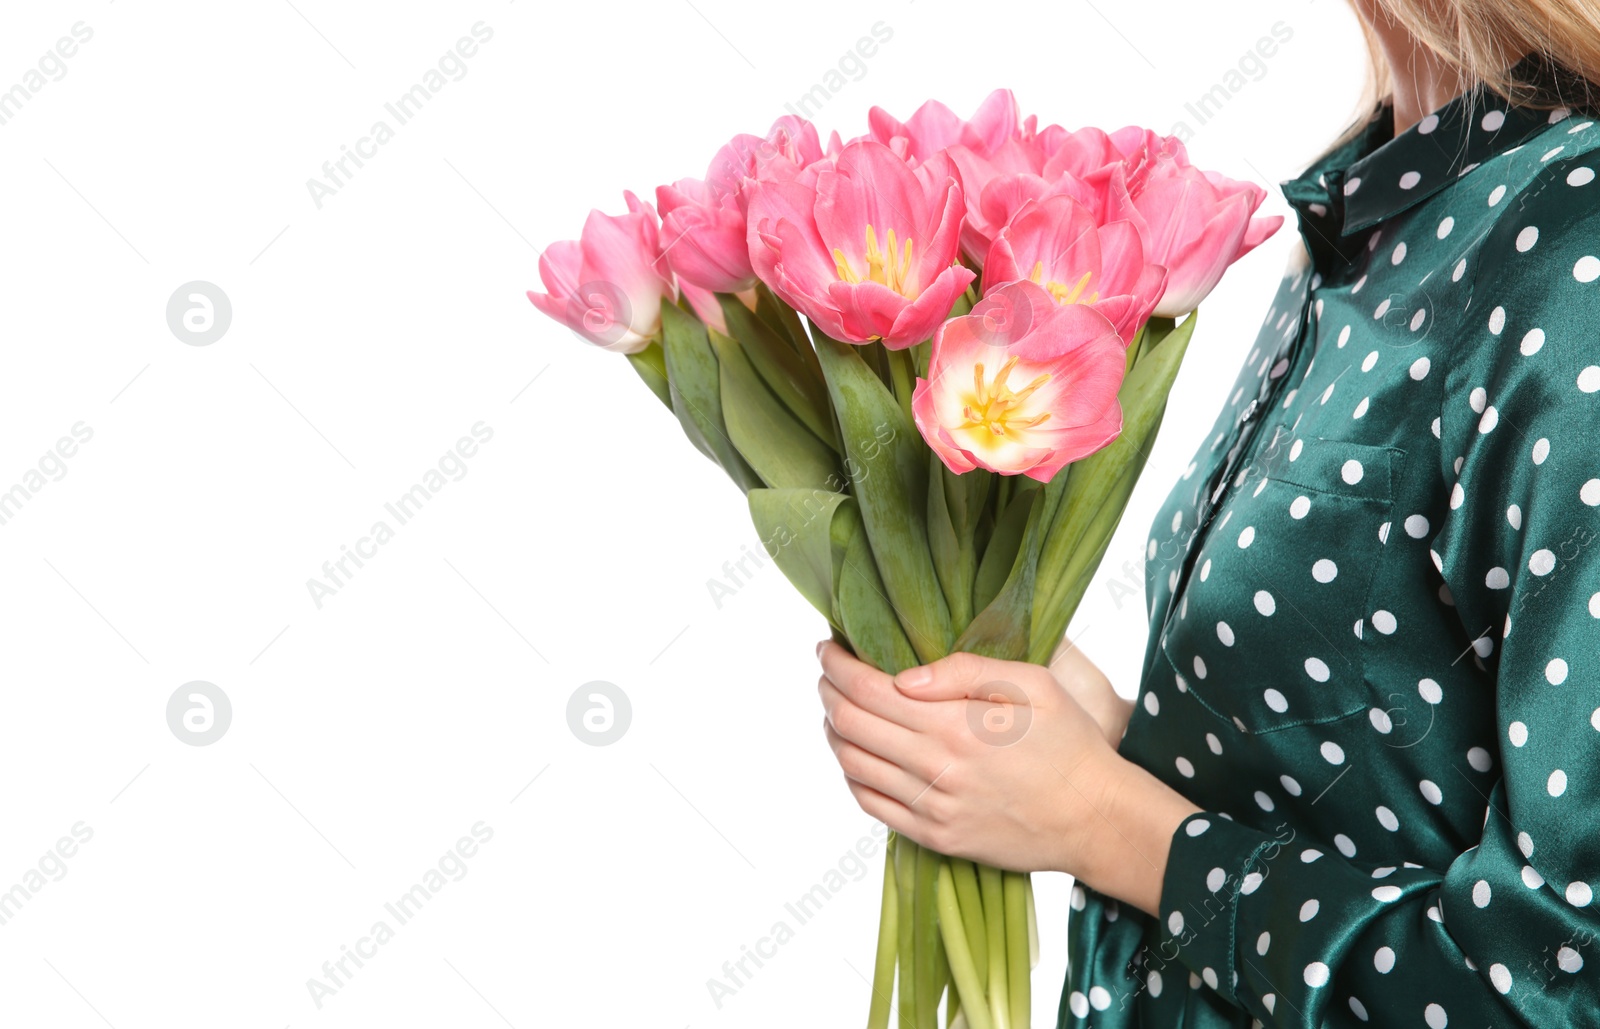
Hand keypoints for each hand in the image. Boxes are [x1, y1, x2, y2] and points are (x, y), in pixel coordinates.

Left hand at [817, 642, 1198, 917]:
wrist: (1095, 819)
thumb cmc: (1070, 744)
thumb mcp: (1034, 684)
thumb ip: (966, 671)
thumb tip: (904, 676)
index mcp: (956, 725)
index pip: (868, 690)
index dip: (837, 664)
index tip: (829, 647)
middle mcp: (935, 769)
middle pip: (849, 725)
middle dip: (828, 690)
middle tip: (829, 672)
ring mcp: (932, 808)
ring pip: (853, 764)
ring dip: (834, 731)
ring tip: (838, 708)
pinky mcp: (935, 837)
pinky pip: (871, 804)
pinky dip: (852, 773)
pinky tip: (858, 753)